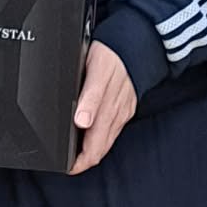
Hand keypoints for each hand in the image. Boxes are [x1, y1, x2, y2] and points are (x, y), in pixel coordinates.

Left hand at [70, 40, 137, 174]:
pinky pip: (115, 129)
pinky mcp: (128, 107)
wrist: (140, 41)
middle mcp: (116, 113)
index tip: (65, 165)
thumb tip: (82, 123)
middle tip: (68, 164)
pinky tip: (93, 133)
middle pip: (100, 149)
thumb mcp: (95, 70)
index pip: (92, 147)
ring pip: (107, 141)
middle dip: (84, 160)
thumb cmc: (112, 52)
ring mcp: (123, 111)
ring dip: (93, 150)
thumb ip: (89, 97)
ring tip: (76, 152)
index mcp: (105, 106)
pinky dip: (103, 137)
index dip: (78, 162)